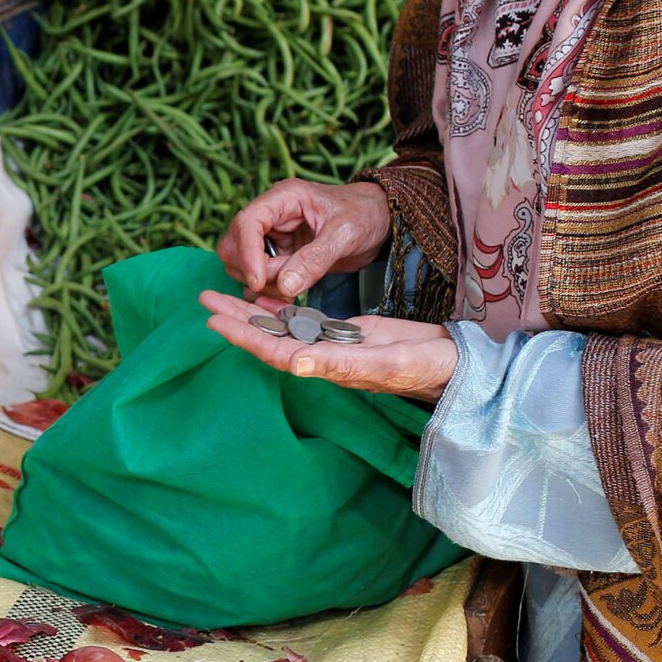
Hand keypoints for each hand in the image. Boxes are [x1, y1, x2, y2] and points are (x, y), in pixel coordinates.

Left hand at [200, 292, 456, 402]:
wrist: (457, 364)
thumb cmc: (428, 367)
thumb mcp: (386, 363)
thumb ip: (340, 364)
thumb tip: (293, 363)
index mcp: (328, 368)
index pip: (275, 351)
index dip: (244, 336)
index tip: (213, 320)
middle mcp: (324, 359)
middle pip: (271, 338)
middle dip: (236, 319)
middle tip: (203, 298)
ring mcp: (334, 347)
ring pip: (285, 328)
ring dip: (254, 311)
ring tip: (224, 293)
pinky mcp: (348, 335)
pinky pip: (307, 322)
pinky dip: (285, 308)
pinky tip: (268, 295)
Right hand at [217, 179, 390, 298]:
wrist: (379, 221)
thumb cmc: (365, 214)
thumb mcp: (346, 233)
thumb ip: (315, 258)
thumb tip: (285, 285)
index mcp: (283, 199)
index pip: (247, 222)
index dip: (247, 253)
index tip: (258, 281)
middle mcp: (271, 217)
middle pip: (234, 245)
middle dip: (252, 270)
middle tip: (282, 287)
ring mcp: (272, 238)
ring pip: (241, 265)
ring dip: (260, 284)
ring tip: (291, 291)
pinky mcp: (278, 258)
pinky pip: (258, 278)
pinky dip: (267, 292)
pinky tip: (288, 298)